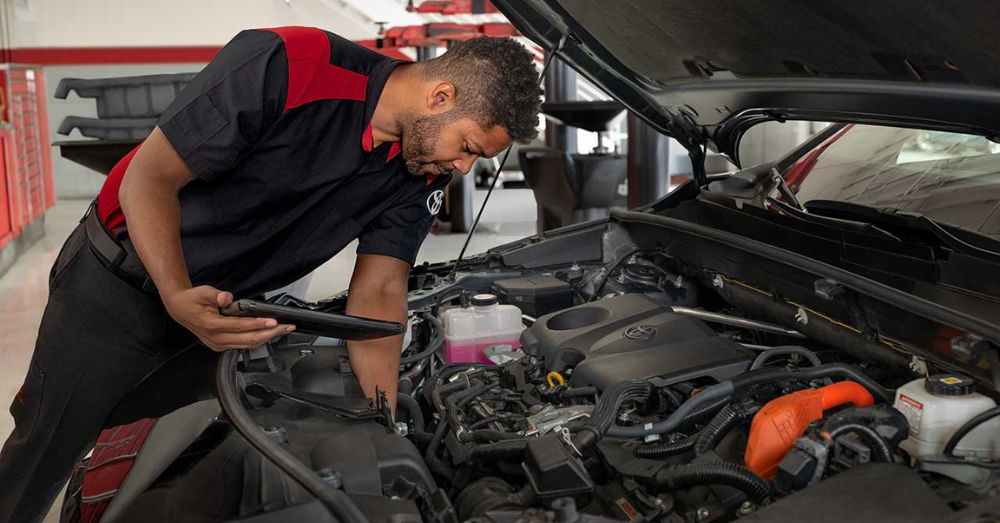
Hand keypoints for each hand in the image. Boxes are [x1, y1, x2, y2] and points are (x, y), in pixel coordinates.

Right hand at [163, 286, 294, 350]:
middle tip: (286, 327)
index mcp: (211, 325)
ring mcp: (218, 344)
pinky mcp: (221, 345)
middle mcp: (216, 338)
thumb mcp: (203, 292)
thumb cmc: (191, 300)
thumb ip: (216, 295)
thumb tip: (227, 297)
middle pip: (248, 339)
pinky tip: (268, 334)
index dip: (257, 324)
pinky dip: (257, 340)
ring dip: (266, 338)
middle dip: (270, 333)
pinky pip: (242, 345)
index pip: (239, 326)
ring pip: (247, 344)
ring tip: (282, 330)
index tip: (272, 321)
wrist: (179, 309)